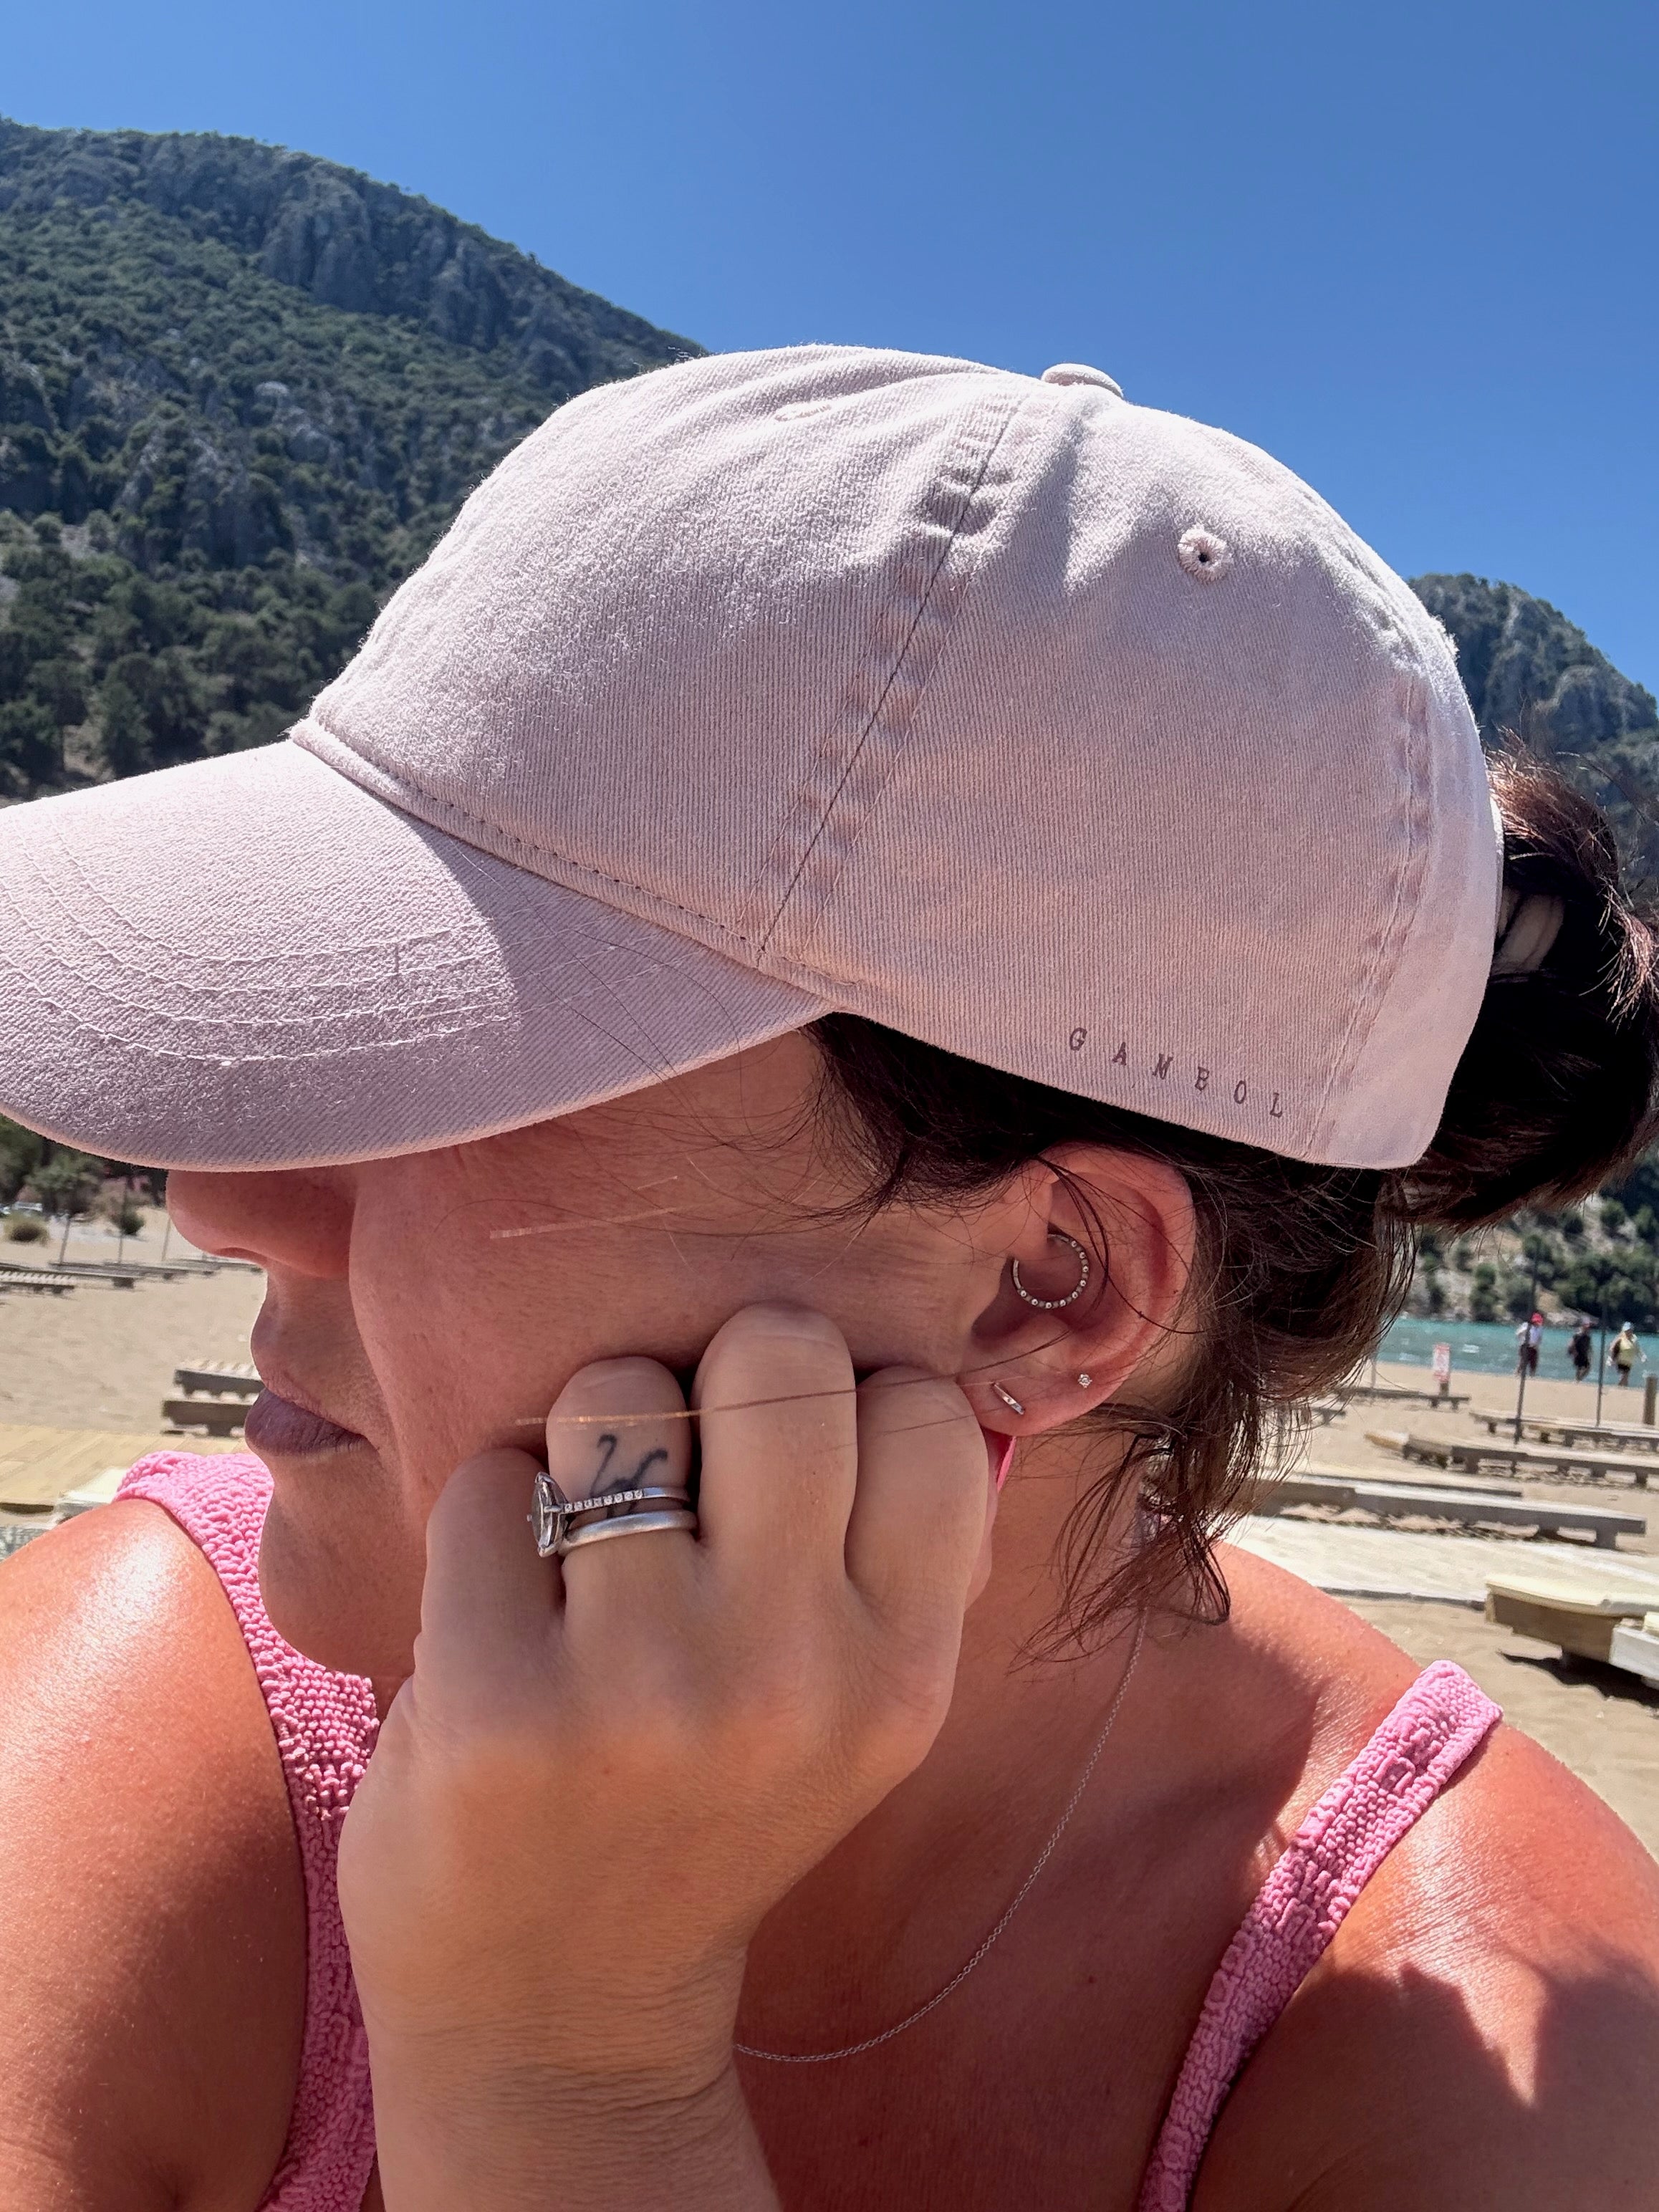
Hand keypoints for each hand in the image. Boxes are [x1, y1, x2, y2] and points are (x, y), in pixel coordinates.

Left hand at [336, 1304, 988, 2207]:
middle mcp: (791, 1676)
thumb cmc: (705, 1815)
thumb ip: (895, 1564)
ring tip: (586, 1523)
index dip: (853, 1398)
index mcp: (900, 1676)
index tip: (797, 1455)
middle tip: (685, 1451)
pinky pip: (491, 1477)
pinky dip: (489, 1510)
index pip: (926, 1413)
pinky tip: (504, 1594)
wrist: (553, 2021)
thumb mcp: (854, 1718)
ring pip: (619, 1393)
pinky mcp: (495, 1701)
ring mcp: (639, 1689)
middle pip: (777, 1355)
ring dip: (591, 1431)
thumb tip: (905, 1368)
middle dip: (719, 1370)